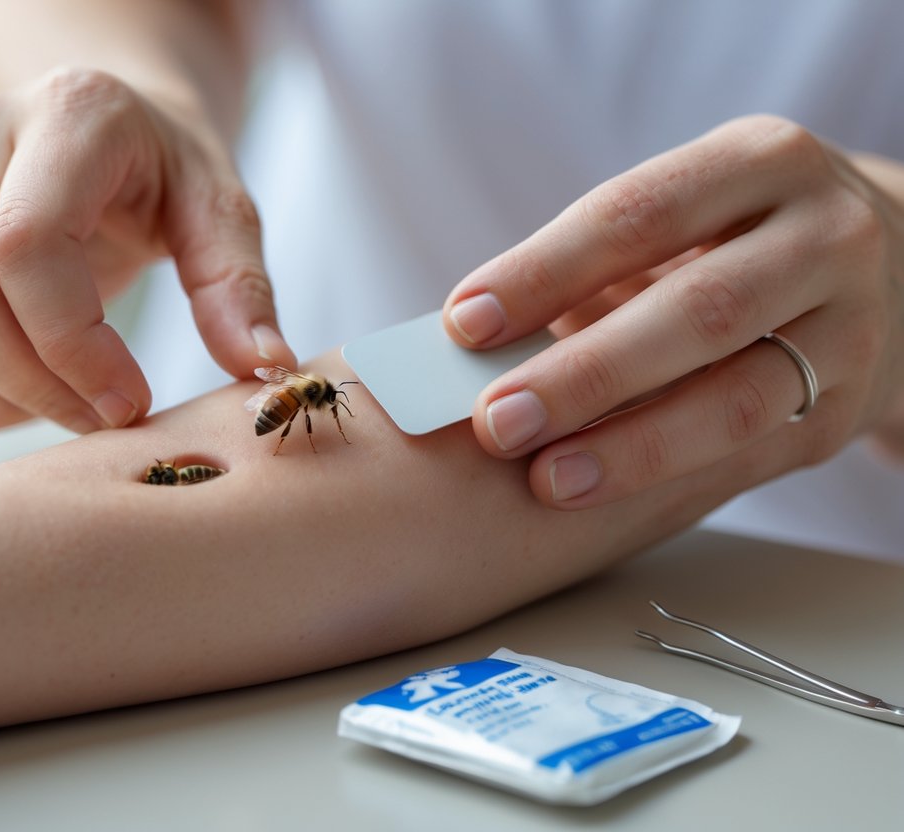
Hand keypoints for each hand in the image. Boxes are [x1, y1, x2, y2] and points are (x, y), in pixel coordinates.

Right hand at [0, 67, 294, 432]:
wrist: (108, 121)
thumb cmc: (169, 166)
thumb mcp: (222, 204)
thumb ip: (239, 283)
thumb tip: (263, 368)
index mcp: (68, 116)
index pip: (24, 243)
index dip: (69, 343)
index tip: (130, 402)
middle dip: (31, 381)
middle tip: (108, 417)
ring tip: (74, 407)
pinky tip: (31, 393)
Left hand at [444, 115, 903, 507]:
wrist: (890, 267)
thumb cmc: (731, 240)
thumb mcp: (683, 217)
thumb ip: (593, 268)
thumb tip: (468, 340)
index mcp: (760, 162)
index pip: (639, 214)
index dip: (546, 272)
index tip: (464, 323)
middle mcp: (825, 236)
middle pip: (698, 312)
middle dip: (587, 373)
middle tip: (497, 421)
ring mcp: (854, 327)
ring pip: (739, 398)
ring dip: (633, 447)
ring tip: (547, 479)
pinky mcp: (849, 409)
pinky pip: (755, 454)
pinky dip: (671, 480)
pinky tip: (605, 497)